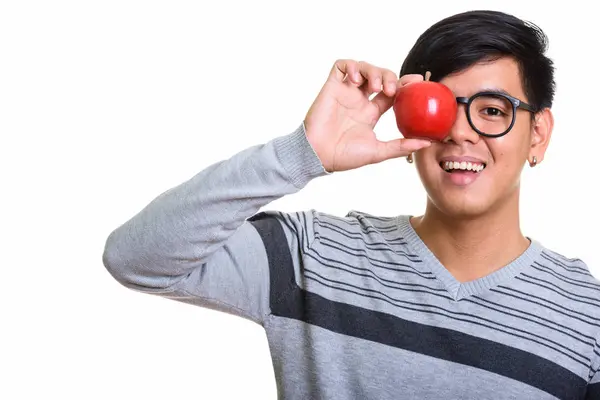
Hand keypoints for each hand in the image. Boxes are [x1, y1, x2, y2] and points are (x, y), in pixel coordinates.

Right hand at [304, 59, 430, 171]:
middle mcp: (359, 99)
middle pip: (380, 76)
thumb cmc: (344, 156)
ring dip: (373, 72)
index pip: (392, 91)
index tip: (417, 84)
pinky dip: (351, 66)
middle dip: (390, 76)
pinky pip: (341, 66)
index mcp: (370, 112)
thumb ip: (401, 146)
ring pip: (363, 67)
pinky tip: (355, 79)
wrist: (318, 155)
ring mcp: (345, 92)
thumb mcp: (378, 152)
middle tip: (392, 89)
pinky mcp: (331, 87)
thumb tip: (427, 143)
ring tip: (375, 87)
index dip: (405, 84)